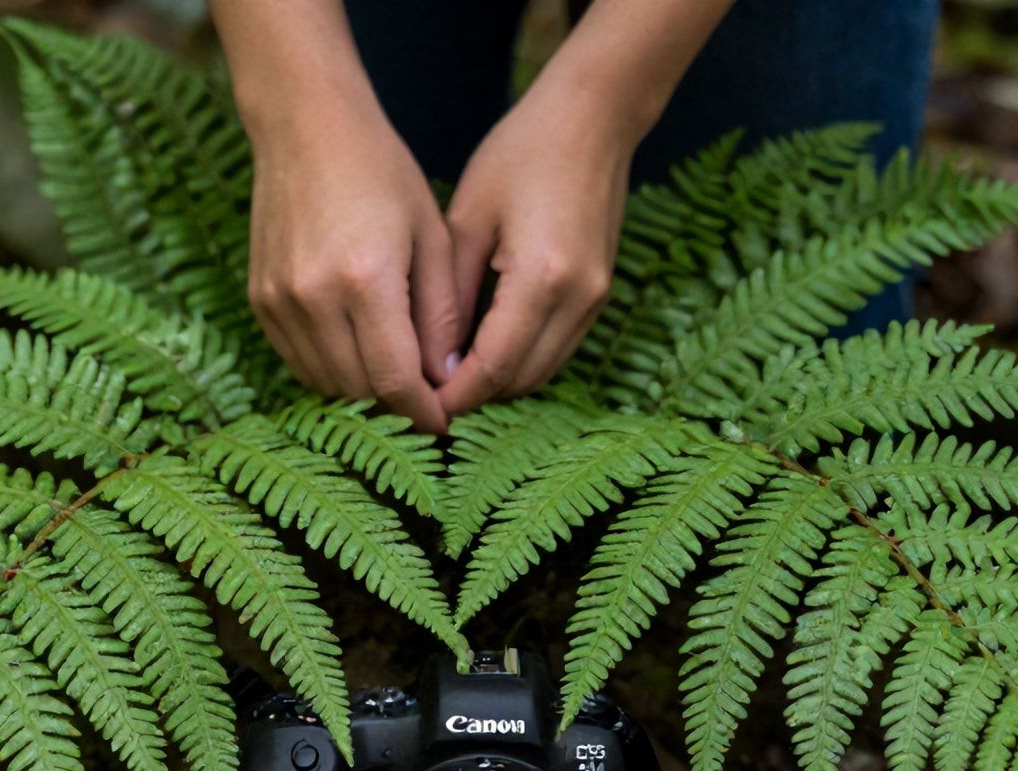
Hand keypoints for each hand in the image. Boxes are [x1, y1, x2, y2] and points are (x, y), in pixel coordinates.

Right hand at [247, 107, 458, 432]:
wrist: (306, 128)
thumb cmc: (381, 173)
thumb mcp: (430, 237)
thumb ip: (441, 315)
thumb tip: (447, 381)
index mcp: (365, 279)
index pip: (395, 379)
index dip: (424, 412)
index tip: (445, 422)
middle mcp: (313, 297)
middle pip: (359, 390)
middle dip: (397, 406)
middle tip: (427, 402)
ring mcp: (278, 302)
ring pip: (325, 384)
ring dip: (363, 393)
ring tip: (395, 378)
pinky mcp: (259, 301)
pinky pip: (298, 363)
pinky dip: (330, 372)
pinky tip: (358, 354)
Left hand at [436, 83, 636, 416]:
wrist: (594, 118)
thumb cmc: (520, 154)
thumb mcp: (467, 221)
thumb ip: (451, 298)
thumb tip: (436, 362)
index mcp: (540, 279)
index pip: (492, 367)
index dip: (454, 397)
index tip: (417, 404)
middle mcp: (577, 298)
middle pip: (520, 380)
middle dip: (474, 397)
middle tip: (425, 395)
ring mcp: (596, 299)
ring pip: (543, 373)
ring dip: (499, 383)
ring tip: (450, 376)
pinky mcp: (600, 294)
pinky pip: (559, 349)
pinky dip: (522, 360)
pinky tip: (485, 349)